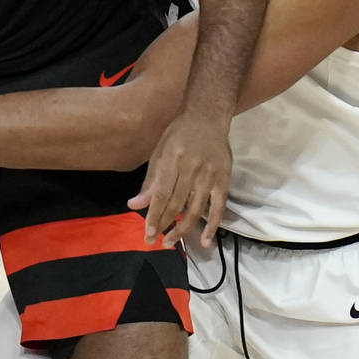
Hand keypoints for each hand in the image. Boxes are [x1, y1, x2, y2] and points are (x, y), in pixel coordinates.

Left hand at [127, 112, 231, 248]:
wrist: (208, 116)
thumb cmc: (179, 133)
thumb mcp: (160, 152)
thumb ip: (150, 181)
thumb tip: (135, 205)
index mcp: (173, 158)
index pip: (162, 193)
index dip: (154, 215)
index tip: (147, 234)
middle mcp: (192, 167)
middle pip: (177, 203)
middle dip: (163, 225)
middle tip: (154, 242)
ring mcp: (210, 174)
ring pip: (195, 209)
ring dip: (182, 229)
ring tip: (170, 242)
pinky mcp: (224, 179)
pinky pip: (218, 208)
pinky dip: (212, 226)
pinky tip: (205, 241)